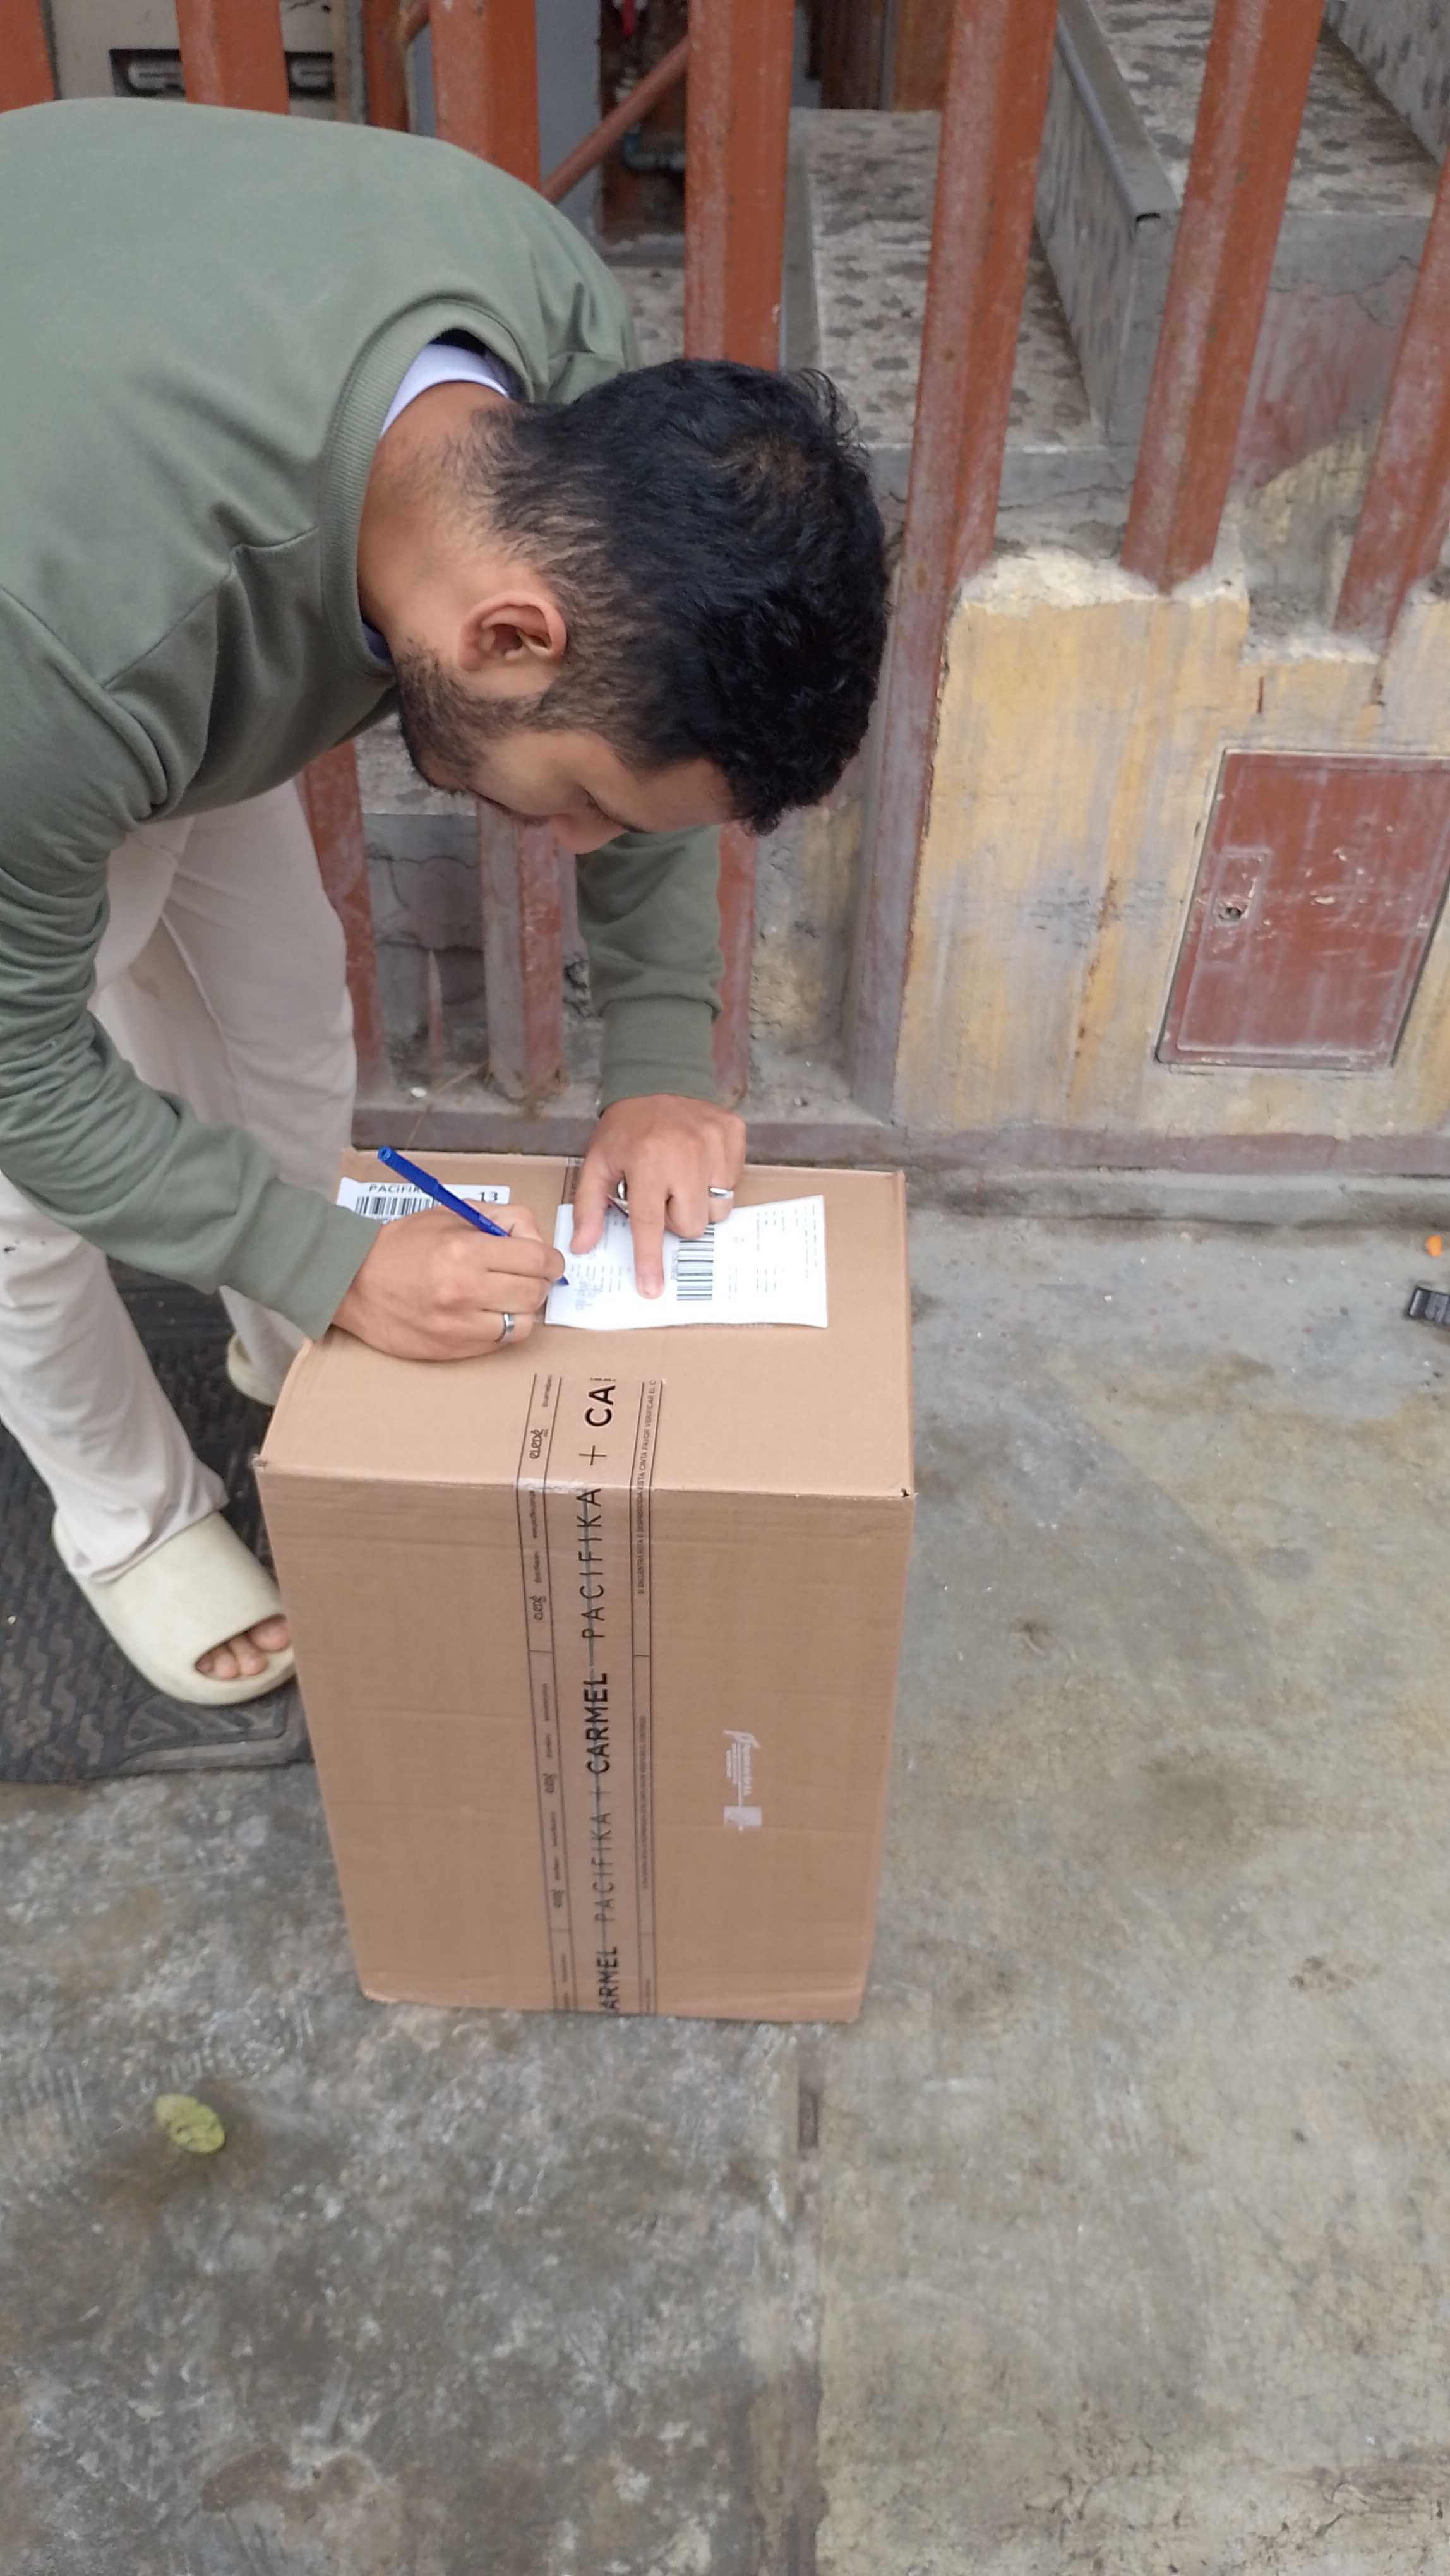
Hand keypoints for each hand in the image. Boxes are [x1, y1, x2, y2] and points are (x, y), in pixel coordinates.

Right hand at [332, 1205, 562, 1358]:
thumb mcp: (450, 1214)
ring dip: (522, 1309)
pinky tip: (485, 1313)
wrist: (353, 1283)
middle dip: (539, 1282)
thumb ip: (498, 1220)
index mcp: (465, 1250)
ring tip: (506, 1297)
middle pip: (535, 1293)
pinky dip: (501, 1328)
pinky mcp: (452, 1350)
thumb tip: (535, 1237)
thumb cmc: (403, 1245)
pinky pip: (499, 1343)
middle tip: (526, 1276)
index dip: (550, 1259)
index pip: (537, 1259)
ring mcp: (459, 1326)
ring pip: (524, 1324)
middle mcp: (465, 1291)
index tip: (545, 1260)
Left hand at [571, 1094, 746, 1296]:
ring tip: (681, 1179)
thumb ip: (589, 1206)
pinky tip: (698, 1162)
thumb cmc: (626, 1129)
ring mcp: (715, 1143)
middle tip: (662, 1195)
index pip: (650, 1223)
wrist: (657, 1080)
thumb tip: (582, 1246)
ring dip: (698, 1203)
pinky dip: (716, 1181)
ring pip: (718, 1209)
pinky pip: (733, 1183)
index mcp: (646, 1161)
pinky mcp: (734, 1135)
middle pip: (690, 1224)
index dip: (650, 1259)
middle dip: (675, 1218)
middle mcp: (685, 1153)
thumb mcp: (597, 1163)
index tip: (652, 1288)